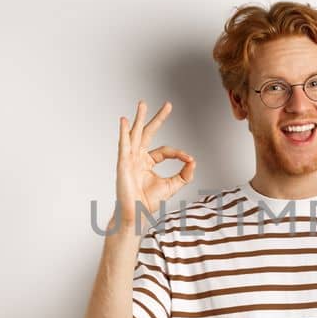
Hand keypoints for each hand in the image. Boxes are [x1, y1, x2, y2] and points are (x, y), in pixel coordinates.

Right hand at [115, 100, 194, 225]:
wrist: (137, 214)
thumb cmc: (149, 202)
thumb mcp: (173, 185)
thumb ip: (184, 174)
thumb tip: (193, 161)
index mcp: (147, 162)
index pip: (165, 150)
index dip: (178, 153)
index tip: (189, 159)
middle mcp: (138, 157)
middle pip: (149, 133)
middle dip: (158, 118)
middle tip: (168, 105)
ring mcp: (129, 159)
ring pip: (136, 134)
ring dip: (139, 118)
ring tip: (143, 104)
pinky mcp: (123, 163)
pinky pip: (124, 145)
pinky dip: (123, 132)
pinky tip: (123, 120)